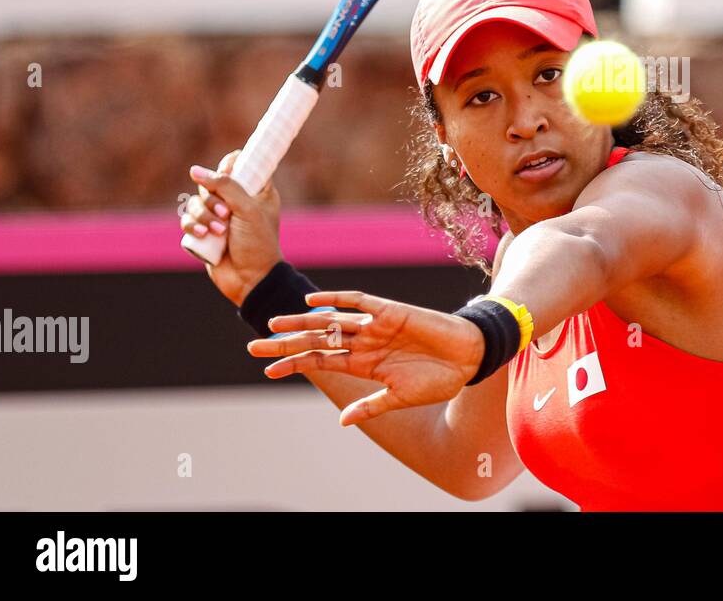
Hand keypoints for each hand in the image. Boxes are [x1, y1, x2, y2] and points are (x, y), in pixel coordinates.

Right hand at [181, 150, 282, 305]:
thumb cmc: (257, 243)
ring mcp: (218, 217)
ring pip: (195, 202)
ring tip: (217, 231)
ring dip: (202, 216)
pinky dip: (191, 226)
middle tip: (225, 214)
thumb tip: (195, 170)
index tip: (226, 176)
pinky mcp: (204, 232)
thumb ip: (224, 186)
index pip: (240, 164)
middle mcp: (236, 201)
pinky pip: (187, 219)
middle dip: (212, 199)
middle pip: (210, 183)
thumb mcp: (247, 209)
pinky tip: (202, 235)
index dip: (229, 166)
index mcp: (256, 191)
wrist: (251, 279)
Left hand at [247, 291, 485, 425]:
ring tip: (274, 324)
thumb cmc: (438, 379)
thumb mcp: (400, 397)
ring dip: (303, 323)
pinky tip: (315, 302)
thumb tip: (343, 422)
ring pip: (331, 321)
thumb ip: (371, 405)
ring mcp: (376, 326)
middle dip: (286, 344)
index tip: (267, 370)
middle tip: (254, 347)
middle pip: (318, 340)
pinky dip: (337, 299)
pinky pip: (359, 302)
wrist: (468, 356)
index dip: (294, 364)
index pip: (321, 361)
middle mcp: (364, 342)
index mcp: (364, 364)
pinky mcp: (391, 311)